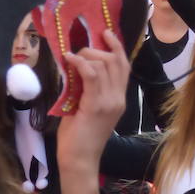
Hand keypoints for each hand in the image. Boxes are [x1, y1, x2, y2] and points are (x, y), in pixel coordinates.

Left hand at [56, 30, 129, 193]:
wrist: (79, 160)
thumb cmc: (79, 137)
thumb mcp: (86, 108)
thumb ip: (87, 90)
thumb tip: (77, 69)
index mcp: (119, 99)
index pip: (124, 66)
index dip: (117, 47)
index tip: (106, 33)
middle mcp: (118, 98)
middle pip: (116, 61)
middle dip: (98, 49)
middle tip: (81, 50)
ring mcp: (109, 101)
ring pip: (104, 65)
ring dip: (86, 55)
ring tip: (72, 56)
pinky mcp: (96, 105)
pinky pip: (91, 75)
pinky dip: (80, 63)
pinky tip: (70, 59)